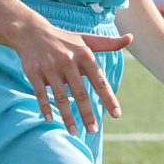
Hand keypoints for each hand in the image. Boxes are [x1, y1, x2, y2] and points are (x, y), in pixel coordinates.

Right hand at [10, 21, 125, 135]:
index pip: (100, 81)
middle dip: (87, 114)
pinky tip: (50, 119)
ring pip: (60, 96)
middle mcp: (68, 61)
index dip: (108, 98)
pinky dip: (45, 107)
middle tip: (93, 130)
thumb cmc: (64, 39)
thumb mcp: (86, 40)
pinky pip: (40, 93)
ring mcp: (50, 67)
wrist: (31, 31)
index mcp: (84, 55)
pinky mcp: (34, 72)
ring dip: (68, 116)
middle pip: (80, 93)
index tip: (117, 115)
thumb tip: (131, 38)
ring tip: (74, 132)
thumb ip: (108, 43)